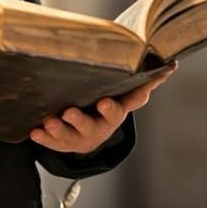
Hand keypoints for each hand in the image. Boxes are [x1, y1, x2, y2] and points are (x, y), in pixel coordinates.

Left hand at [29, 61, 177, 154]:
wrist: (96, 130)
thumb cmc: (112, 103)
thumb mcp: (128, 93)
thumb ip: (146, 80)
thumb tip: (172, 65)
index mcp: (114, 114)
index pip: (117, 111)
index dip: (110, 108)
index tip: (103, 102)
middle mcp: (99, 127)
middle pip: (91, 127)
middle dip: (80, 121)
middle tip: (69, 112)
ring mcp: (80, 137)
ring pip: (69, 137)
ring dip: (59, 131)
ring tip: (48, 122)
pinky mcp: (64, 143)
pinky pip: (53, 143)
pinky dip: (44, 138)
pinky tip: (34, 131)